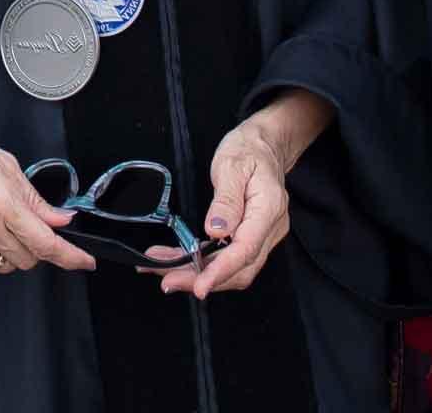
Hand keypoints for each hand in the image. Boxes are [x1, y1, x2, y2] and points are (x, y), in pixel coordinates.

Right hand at [0, 95, 92, 274]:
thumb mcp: (5, 164)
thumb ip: (35, 199)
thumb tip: (58, 218)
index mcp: (1, 202)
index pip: (46, 243)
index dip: (70, 257)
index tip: (83, 261)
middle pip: (28, 259)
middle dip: (39, 248)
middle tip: (34, 228)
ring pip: (4, 264)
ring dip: (14, 250)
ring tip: (3, 222)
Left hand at [155, 90, 332, 296]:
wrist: (264, 145)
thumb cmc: (249, 150)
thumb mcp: (232, 165)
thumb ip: (225, 200)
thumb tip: (215, 230)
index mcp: (268, 210)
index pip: (245, 250)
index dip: (220, 271)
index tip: (199, 287)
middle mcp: (269, 229)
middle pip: (239, 269)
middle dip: (202, 280)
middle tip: (167, 281)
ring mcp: (261, 236)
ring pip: (232, 269)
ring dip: (198, 274)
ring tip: (163, 272)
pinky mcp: (250, 237)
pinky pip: (228, 258)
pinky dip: (202, 264)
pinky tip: (177, 261)